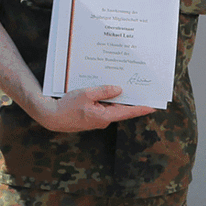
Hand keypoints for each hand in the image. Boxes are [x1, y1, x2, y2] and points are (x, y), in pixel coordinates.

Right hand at [32, 86, 155, 131]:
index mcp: (104, 116)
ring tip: (125, 85)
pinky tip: (107, 89)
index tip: (154, 106)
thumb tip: (119, 89)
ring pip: (112, 107)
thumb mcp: (86, 94)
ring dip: (117, 98)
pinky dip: (107, 99)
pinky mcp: (92, 116)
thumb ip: (104, 91)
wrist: (51, 116)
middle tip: (142, 89)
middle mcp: (104, 120)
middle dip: (131, 99)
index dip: (141, 109)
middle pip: (121, 109)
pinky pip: (104, 107)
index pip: (127, 112)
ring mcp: (98, 119)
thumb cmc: (66, 106)